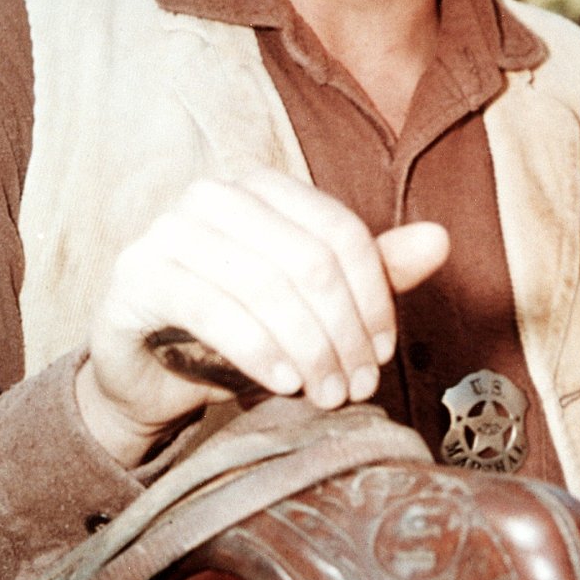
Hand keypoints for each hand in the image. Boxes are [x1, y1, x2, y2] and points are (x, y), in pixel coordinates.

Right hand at [73, 168, 448, 462]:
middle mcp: (213, 195)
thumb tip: (441, 239)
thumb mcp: (310, 304)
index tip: (382, 351)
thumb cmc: (235, 330)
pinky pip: (214, 309)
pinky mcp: (138, 275)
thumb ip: (371, 272)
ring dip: (308, 349)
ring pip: (266, 285)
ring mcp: (169, 230)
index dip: (373, 294)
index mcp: (262, 186)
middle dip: (343, 331)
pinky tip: (282, 383)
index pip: (340, 230)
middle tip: (358, 385)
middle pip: (308, 260)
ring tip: (326, 392)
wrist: (148, 373)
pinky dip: (259, 350)